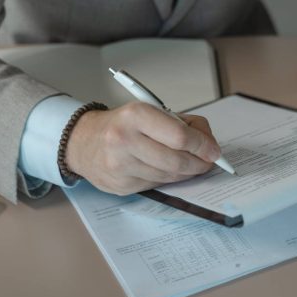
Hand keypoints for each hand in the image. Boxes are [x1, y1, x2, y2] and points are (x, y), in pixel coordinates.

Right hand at [65, 102, 220, 194]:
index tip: (214, 151)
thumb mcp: (151, 111)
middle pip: (177, 160)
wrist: (83, 141)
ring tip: (191, 165)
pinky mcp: (120, 185)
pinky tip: (169, 171)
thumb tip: (209, 144)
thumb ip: (184, 123)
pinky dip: (168, 179)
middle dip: (199, 163)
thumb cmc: (123, 124)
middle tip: (208, 162)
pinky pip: (156, 185)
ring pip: (169, 176)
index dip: (202, 146)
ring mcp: (120, 166)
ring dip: (186, 173)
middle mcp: (124, 140)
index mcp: (135, 115)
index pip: (179, 136)